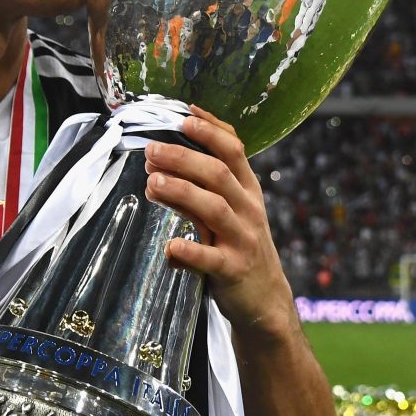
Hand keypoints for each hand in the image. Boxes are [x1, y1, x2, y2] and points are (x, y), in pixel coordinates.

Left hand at [144, 104, 294, 338]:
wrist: (265, 299)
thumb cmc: (238, 243)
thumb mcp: (228, 209)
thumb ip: (200, 185)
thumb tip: (159, 160)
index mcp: (247, 188)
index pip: (233, 149)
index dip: (210, 130)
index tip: (184, 116)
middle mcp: (247, 208)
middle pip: (217, 173)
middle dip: (182, 158)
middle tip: (151, 151)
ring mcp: (242, 239)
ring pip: (213, 208)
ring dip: (181, 192)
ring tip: (152, 183)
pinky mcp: (232, 271)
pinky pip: (209, 259)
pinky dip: (189, 252)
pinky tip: (170, 247)